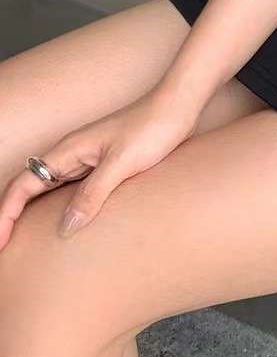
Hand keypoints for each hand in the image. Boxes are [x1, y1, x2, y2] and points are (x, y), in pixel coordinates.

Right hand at [0, 87, 200, 250]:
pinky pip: (72, 189)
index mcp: (67, 151)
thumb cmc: (152, 128)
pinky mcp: (104, 165)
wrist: (178, 107)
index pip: (21, 186)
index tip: (0, 243)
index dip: (5, 215)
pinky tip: (68, 224)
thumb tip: (66, 228)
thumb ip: (93, 195)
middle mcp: (70, 155)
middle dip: (11, 217)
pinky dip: (61, 208)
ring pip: (48, 190)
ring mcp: (86, 160)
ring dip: (33, 214)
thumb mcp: (122, 164)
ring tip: (26, 242)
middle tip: (5, 249)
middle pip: (28, 189)